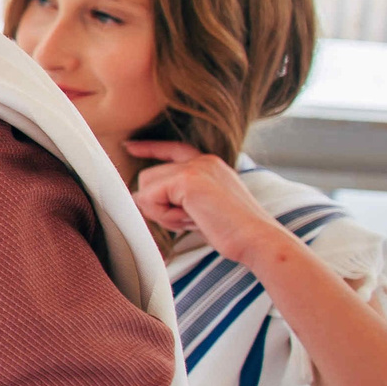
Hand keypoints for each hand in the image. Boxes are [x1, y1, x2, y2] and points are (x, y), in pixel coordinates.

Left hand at [126, 141, 287, 264]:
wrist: (258, 239)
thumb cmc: (233, 232)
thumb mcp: (202, 209)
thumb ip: (178, 198)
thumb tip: (140, 197)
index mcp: (210, 165)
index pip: (172, 149)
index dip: (149, 148)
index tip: (129, 146)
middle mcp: (202, 160)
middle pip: (149, 176)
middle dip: (158, 206)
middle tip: (187, 220)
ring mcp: (195, 167)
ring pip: (146, 186)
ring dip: (161, 212)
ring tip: (192, 220)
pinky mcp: (187, 179)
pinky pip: (150, 197)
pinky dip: (163, 215)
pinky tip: (190, 220)